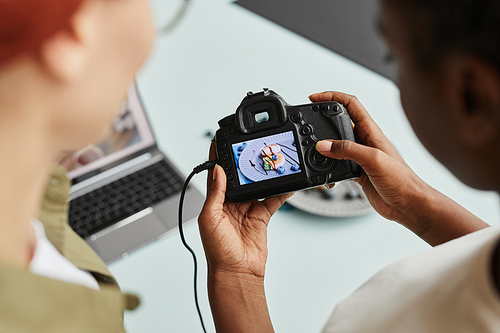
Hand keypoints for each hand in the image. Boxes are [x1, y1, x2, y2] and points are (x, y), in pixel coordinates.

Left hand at [198, 142, 291, 278]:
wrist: (237, 272)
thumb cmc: (218, 251)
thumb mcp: (210, 218)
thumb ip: (216, 193)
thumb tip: (217, 170)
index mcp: (215, 201)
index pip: (217, 173)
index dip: (219, 157)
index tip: (223, 141)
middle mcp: (230, 203)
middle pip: (240, 177)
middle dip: (247, 164)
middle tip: (254, 149)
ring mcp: (247, 209)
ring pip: (257, 186)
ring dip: (264, 176)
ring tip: (272, 162)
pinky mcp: (261, 216)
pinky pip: (272, 199)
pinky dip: (280, 191)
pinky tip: (286, 182)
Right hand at [310, 91, 488, 244]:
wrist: (409, 205)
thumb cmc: (402, 181)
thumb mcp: (372, 160)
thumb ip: (347, 150)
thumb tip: (323, 145)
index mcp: (371, 132)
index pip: (350, 104)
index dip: (332, 97)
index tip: (315, 97)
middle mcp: (365, 141)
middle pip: (340, 122)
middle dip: (323, 120)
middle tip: (309, 121)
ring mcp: (361, 157)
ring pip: (336, 145)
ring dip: (324, 147)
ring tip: (312, 151)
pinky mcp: (358, 172)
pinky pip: (337, 165)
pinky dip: (328, 168)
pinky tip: (327, 176)